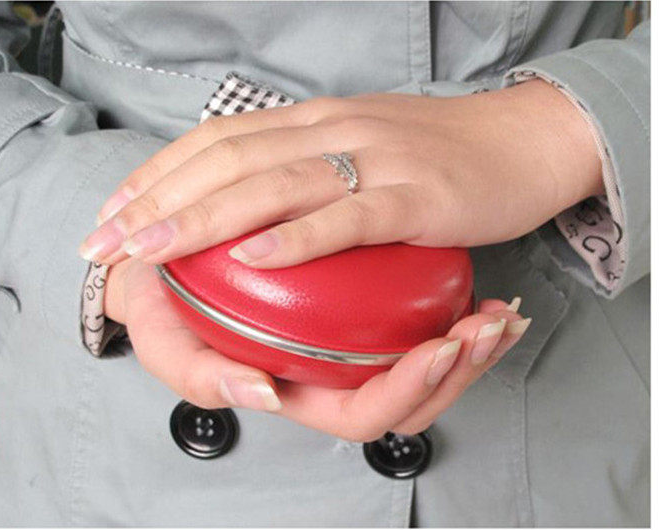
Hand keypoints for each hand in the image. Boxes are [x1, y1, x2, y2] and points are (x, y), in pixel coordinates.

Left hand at [79, 79, 600, 267]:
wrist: (528, 139)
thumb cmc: (444, 153)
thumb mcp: (364, 147)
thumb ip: (313, 166)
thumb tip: (259, 202)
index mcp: (317, 120)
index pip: (217, 139)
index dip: (158, 173)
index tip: (114, 212)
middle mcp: (335, 130)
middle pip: (229, 160)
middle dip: (157, 200)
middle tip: (105, 241)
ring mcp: (376, 161)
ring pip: (274, 185)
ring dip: (203, 217)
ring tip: (149, 248)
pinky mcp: (417, 198)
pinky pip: (348, 217)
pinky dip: (295, 237)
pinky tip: (251, 256)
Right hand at [110, 260, 529, 440]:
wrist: (165, 254)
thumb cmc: (167, 306)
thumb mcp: (163, 340)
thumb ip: (200, 375)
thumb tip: (262, 393)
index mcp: (298, 391)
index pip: (364, 413)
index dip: (408, 390)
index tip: (441, 348)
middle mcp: (332, 370)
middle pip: (414, 395)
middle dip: (463, 369)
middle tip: (491, 327)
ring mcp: (352, 337)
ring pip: (427, 358)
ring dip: (474, 341)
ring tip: (504, 313)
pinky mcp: (362, 302)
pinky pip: (419, 313)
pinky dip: (457, 304)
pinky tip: (480, 286)